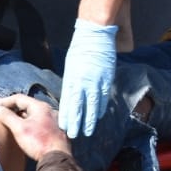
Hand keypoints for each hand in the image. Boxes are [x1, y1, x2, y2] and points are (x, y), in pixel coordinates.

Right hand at [0, 94, 70, 159]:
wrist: (57, 158)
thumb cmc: (39, 142)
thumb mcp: (19, 128)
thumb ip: (7, 117)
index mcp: (40, 107)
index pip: (18, 98)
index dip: (3, 102)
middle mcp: (47, 110)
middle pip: (24, 104)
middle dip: (9, 106)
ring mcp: (51, 120)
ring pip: (30, 113)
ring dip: (17, 113)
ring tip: (6, 115)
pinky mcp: (52, 129)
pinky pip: (35, 120)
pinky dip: (25, 120)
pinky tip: (19, 124)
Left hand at [58, 18, 116, 137]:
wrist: (94, 35)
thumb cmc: (80, 49)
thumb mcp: (71, 66)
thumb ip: (72, 81)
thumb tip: (71, 95)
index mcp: (71, 78)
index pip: (68, 102)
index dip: (66, 116)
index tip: (64, 127)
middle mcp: (82, 82)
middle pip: (78, 107)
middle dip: (75, 123)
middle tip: (73, 135)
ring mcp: (95, 82)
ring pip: (91, 106)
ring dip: (89, 120)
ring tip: (86, 132)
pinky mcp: (106, 79)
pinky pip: (103, 97)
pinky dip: (100, 108)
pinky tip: (98, 117)